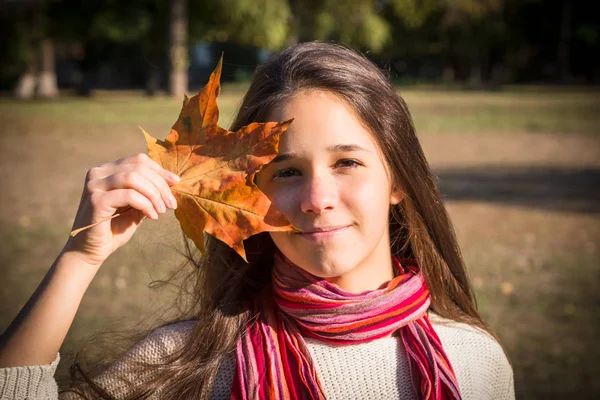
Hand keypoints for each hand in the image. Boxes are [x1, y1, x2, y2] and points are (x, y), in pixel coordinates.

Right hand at [63, 153, 179, 267]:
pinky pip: (129, 195)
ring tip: (162, 210)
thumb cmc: (115, 229)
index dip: (160, 170)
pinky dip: (145, 204)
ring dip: (154, 194)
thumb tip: (173, 180)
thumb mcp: (137, 207)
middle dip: (160, 185)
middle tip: (171, 204)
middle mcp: (98, 173)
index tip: (176, 183)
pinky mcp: (95, 200)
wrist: (90, 251)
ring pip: (133, 178)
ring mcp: (94, 185)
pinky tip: (152, 216)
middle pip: (138, 167)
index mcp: (107, 170)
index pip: (138, 160)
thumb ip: (149, 192)